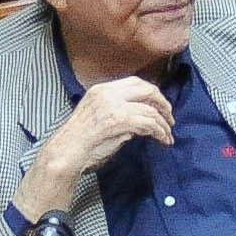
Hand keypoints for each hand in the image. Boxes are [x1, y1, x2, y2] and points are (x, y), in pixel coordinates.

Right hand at [22, 74, 175, 218]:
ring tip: (167, 135)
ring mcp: (112, 105)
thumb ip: (120, 112)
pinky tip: (162, 140)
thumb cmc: (81, 141)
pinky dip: (159, 132)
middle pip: (147, 89)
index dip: (153, 93)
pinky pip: (148, 123)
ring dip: (163, 124)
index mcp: (101, 89)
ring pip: (150, 109)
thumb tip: (141, 116)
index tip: (161, 107)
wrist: (65, 153)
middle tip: (170, 119)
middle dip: (163, 104)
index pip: (135, 82)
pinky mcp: (117, 121)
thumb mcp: (100, 117)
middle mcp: (107, 92)